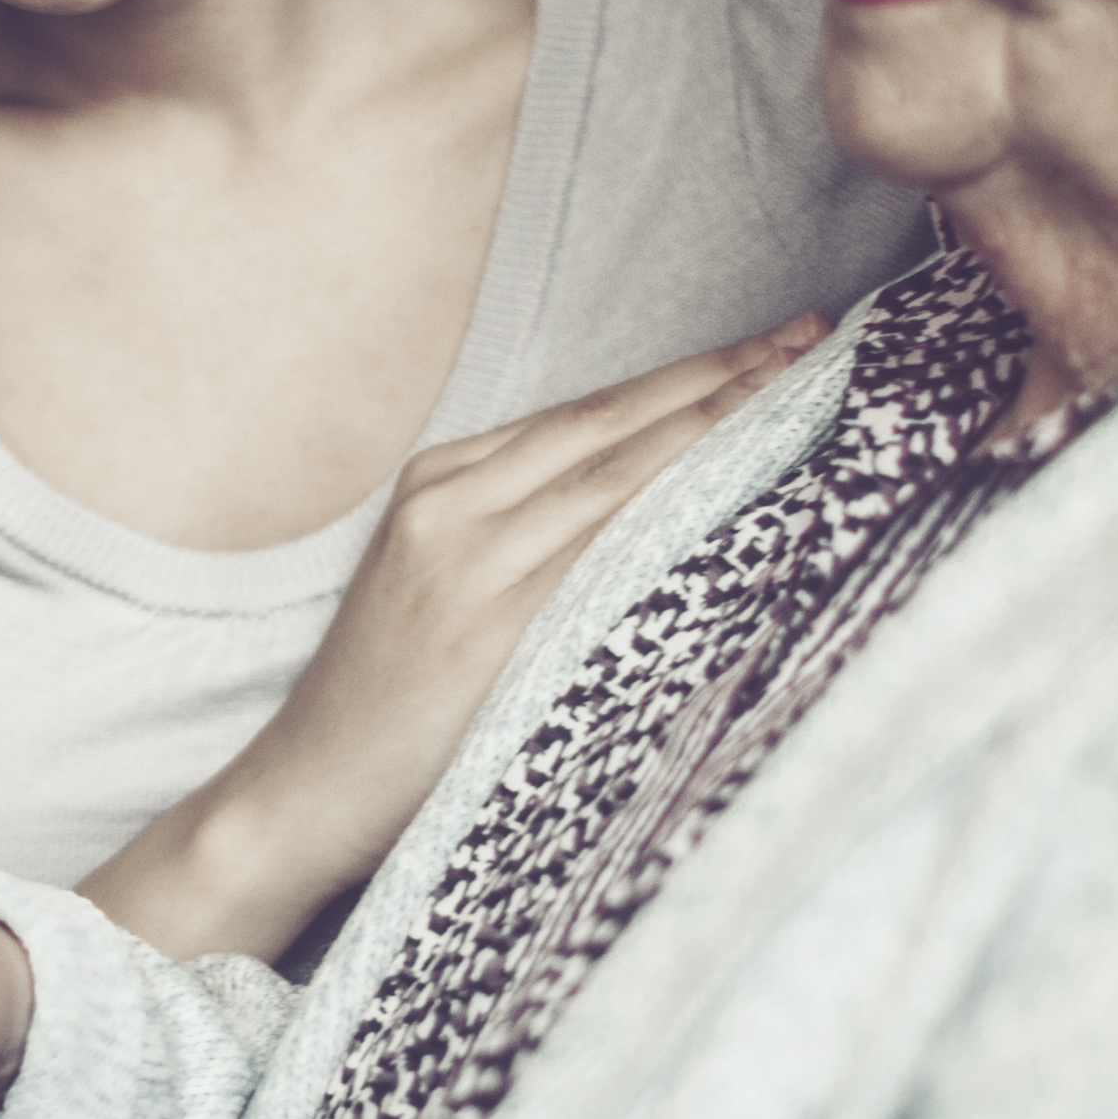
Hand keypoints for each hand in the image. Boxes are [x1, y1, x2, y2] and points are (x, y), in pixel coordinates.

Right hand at [80, 315, 828, 960]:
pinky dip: (668, 507)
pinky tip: (732, 481)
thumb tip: (649, 512)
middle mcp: (451, 504)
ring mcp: (466, 560)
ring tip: (791, 383)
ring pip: (613, 471)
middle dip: (716, 373)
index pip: (586, 414)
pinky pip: (597, 551)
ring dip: (710, 421)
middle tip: (809, 331)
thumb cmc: (388, 702)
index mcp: (440, 484)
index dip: (682, 375)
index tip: (767, 343)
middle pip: (608, 422)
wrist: (308, 787)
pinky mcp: (485, 624)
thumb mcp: (443, 588)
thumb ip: (523, 540)